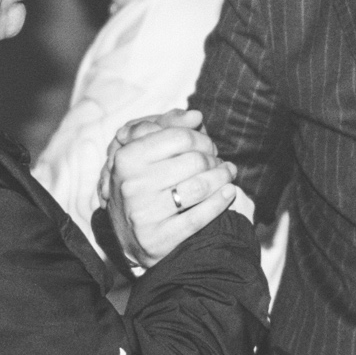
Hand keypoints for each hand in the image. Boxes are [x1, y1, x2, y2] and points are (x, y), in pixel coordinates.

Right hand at [105, 110, 242, 268]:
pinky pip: (199, 218)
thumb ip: (169, 127)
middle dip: (214, 160)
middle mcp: (132, 184)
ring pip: (199, 188)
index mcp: (127, 157)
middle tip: (219, 163)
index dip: (202, 139)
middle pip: (195, 161)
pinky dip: (220, 202)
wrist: (128, 235)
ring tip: (228, 174)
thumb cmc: (142, 183)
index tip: (209, 146)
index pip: (180, 137)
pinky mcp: (156, 238)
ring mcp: (143, 213)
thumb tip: (196, 116)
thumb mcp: (145, 150)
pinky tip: (229, 193)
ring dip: (222, 178)